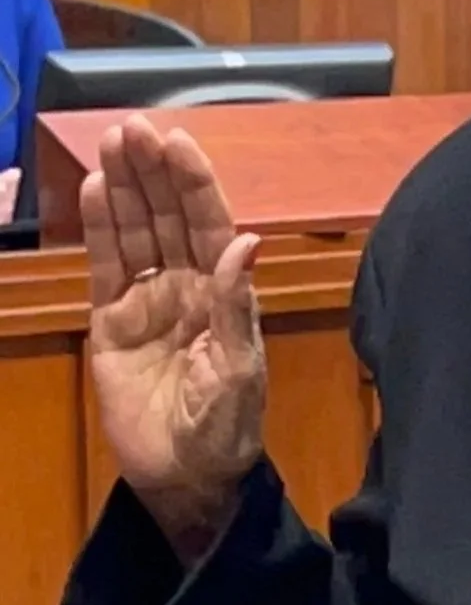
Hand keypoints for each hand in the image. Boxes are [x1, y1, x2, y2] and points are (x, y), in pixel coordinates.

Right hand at [82, 116, 265, 560]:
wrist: (186, 478)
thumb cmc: (225, 431)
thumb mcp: (239, 372)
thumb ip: (236, 306)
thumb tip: (244, 241)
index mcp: (225, 294)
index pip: (210, 224)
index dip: (194, 183)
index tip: (177, 141)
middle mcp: (187, 286)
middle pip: (168, 216)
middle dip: (153, 172)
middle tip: (134, 127)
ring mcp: (148, 301)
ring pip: (134, 232)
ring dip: (123, 187)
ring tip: (111, 143)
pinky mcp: (112, 322)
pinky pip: (105, 267)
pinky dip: (98, 229)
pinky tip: (92, 189)